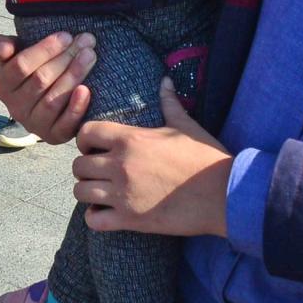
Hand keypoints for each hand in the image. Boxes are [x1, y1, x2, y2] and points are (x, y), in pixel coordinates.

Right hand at [0, 31, 95, 145]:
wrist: (43, 100)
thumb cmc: (30, 70)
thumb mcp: (12, 55)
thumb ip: (1, 45)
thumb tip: (4, 49)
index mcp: (3, 85)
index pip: (21, 66)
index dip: (45, 50)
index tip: (67, 35)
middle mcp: (15, 107)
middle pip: (41, 80)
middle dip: (66, 58)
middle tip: (87, 42)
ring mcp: (34, 124)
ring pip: (53, 100)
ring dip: (73, 76)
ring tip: (90, 57)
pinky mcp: (52, 136)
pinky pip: (64, 124)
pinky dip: (76, 108)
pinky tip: (86, 90)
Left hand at [72, 77, 232, 237]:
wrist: (225, 195)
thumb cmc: (205, 158)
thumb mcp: (185, 126)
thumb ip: (169, 103)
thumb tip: (166, 80)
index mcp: (130, 139)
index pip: (85, 132)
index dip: (86, 139)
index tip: (96, 147)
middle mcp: (120, 165)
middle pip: (78, 165)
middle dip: (86, 168)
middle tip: (100, 172)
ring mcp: (123, 194)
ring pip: (80, 192)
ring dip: (88, 191)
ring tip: (102, 192)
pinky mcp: (131, 220)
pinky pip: (94, 221)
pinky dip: (95, 218)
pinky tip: (107, 212)